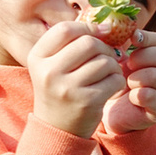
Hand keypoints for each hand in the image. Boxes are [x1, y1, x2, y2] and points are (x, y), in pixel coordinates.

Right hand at [27, 21, 125, 137]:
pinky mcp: (87, 101)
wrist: (57, 129)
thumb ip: (72, 43)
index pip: (65, 29)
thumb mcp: (55, 64)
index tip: (101, 33)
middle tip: (107, 57)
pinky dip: (118, 81)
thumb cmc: (61, 90)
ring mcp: (67, 88)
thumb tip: (107, 25)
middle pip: (88, 43)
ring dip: (113, 65)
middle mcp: (49, 71)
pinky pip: (114, 79)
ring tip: (107, 74)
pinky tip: (110, 87)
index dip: (88, 28)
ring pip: (105, 61)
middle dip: (104, 48)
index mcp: (37, 57)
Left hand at [101, 30, 155, 134]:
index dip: (147, 38)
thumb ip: (118, 44)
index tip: (131, 39)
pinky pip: (154, 97)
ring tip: (127, 82)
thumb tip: (110, 25)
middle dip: (142, 58)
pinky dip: (139, 95)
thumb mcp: (117, 61)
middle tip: (127, 65)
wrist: (116, 113)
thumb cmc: (118, 84)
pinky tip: (131, 96)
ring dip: (138, 77)